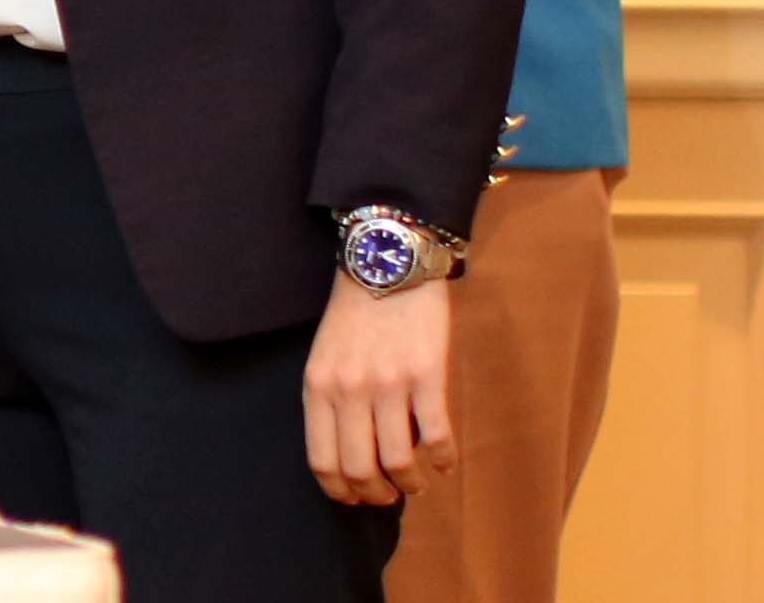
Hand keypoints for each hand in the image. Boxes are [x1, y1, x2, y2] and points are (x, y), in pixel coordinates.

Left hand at [303, 272, 452, 506]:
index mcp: (317, 387)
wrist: (386, 265)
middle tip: (390, 496)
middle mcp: (348, 390)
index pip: (322, 460)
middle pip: (360, 469)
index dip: (341, 490)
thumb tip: (349, 453)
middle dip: (377, 495)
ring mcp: (387, 384)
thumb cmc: (354, 316)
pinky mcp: (426, 375)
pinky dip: (444, 459)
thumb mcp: (324, 357)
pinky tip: (446, 462)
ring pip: (399, 461)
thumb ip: (331, 400)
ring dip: (412, 483)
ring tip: (418, 482)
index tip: (356, 498)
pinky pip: (437, 435)